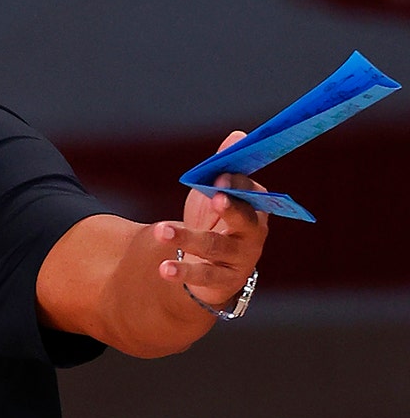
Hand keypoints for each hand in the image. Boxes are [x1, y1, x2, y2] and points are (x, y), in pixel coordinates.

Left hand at [156, 130, 269, 305]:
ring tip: (162, 230)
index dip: (237, 184)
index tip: (220, 177)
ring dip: (188, 238)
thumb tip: (237, 136)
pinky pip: (202, 274)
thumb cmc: (214, 221)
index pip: (251, 193)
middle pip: (243, 220)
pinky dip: (182, 271)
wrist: (210, 266)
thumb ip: (223, 167)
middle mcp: (254, 233)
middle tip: (213, 198)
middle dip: (230, 208)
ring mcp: (241, 259)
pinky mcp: (224, 281)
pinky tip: (164, 268)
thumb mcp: (215, 193)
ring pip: (215, 246)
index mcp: (256, 207)